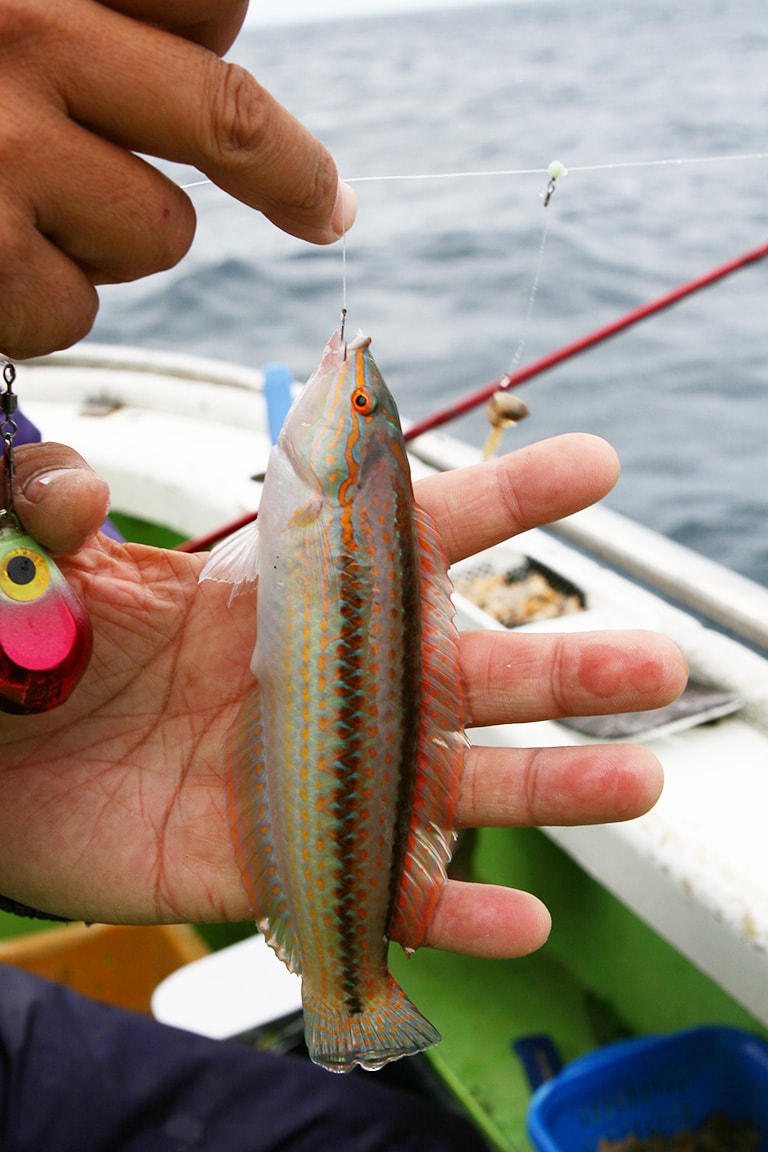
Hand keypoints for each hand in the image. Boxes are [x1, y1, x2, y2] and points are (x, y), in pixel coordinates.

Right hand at [0, 0, 355, 358]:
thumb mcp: (4, 26)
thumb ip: (90, 42)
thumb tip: (210, 77)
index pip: (206, 1)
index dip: (229, 54)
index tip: (276, 101)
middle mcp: (28, 36)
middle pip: (227, 117)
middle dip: (293, 175)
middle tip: (330, 211)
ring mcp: (6, 150)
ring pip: (162, 232)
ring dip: (116, 247)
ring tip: (19, 214)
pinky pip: (77, 308)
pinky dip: (48, 307)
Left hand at [0, 434, 685, 956]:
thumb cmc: (28, 654)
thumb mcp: (43, 566)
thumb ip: (58, 508)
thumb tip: (80, 484)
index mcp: (281, 597)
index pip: (406, 536)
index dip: (502, 500)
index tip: (594, 470)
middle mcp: (323, 687)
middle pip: (463, 671)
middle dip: (564, 665)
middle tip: (656, 661)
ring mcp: (312, 779)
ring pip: (449, 784)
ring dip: (548, 786)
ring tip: (636, 786)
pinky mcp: (276, 866)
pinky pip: (379, 894)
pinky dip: (448, 913)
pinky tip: (523, 924)